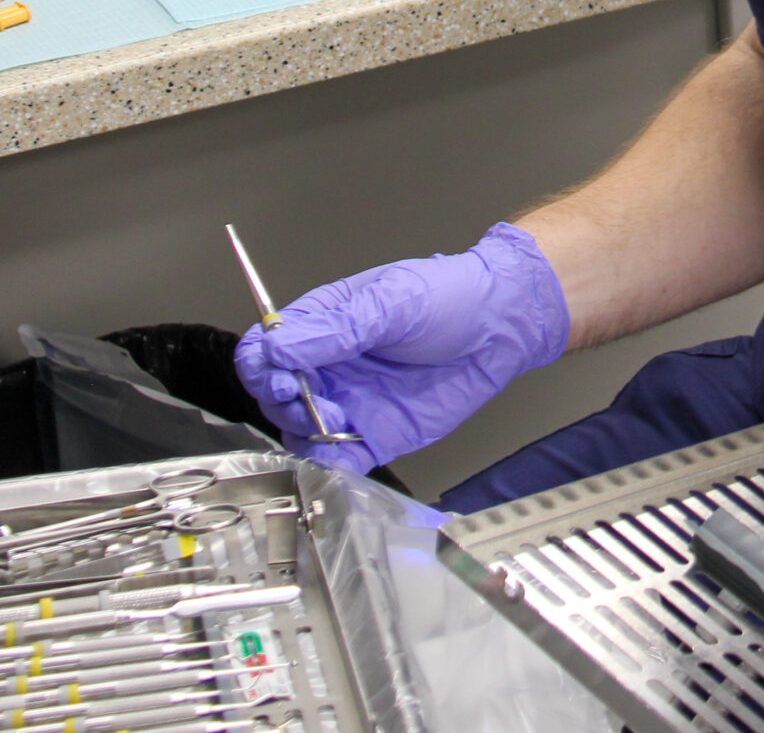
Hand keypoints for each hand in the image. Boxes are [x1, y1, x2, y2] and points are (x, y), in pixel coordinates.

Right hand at [232, 222, 568, 475]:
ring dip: (304, 435)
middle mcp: (329, 366)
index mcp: (323, 324)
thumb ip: (336, 327)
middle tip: (314, 401)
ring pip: (300, 432)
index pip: (265, 349)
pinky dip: (330, 466)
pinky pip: (339, 460)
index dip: (262, 367)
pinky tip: (339, 457)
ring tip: (335, 421)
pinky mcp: (375, 435)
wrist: (502, 324)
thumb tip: (279, 344)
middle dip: (284, 404)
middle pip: (275, 396)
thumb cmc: (450, 297)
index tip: (280, 377)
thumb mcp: (391, 301)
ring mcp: (350, 402)